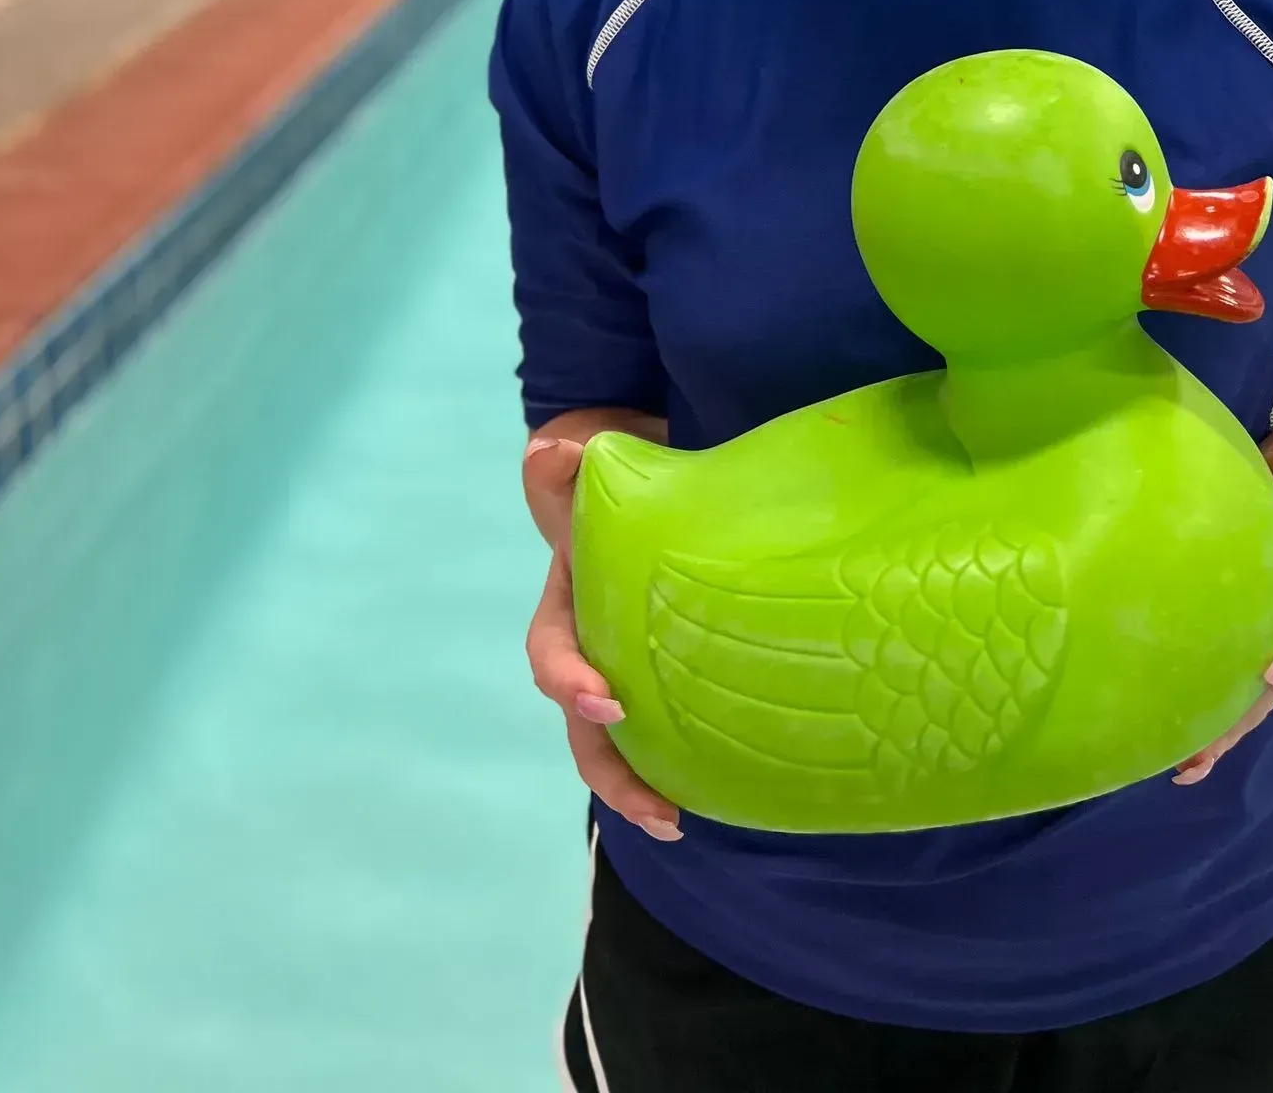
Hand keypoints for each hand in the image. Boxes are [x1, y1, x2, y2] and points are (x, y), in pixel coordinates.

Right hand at [523, 435, 682, 842]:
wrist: (651, 489)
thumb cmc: (614, 482)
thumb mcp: (589, 467)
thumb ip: (568, 461)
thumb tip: (551, 450)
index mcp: (567, 606)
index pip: (552, 655)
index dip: (569, 682)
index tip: (604, 699)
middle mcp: (590, 650)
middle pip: (583, 726)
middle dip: (609, 769)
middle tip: (653, 804)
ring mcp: (626, 672)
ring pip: (619, 745)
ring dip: (640, 788)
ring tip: (677, 823)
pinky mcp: (667, 681)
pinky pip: (665, 733)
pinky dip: (681, 767)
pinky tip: (721, 795)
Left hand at [1174, 442, 1272, 785]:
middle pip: (1262, 704)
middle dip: (1235, 727)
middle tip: (1205, 750)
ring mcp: (1243, 670)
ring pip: (1231, 717)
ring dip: (1208, 743)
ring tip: (1181, 767)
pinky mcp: (1211, 670)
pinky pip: (1204, 708)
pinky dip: (1186, 735)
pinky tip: (1157, 757)